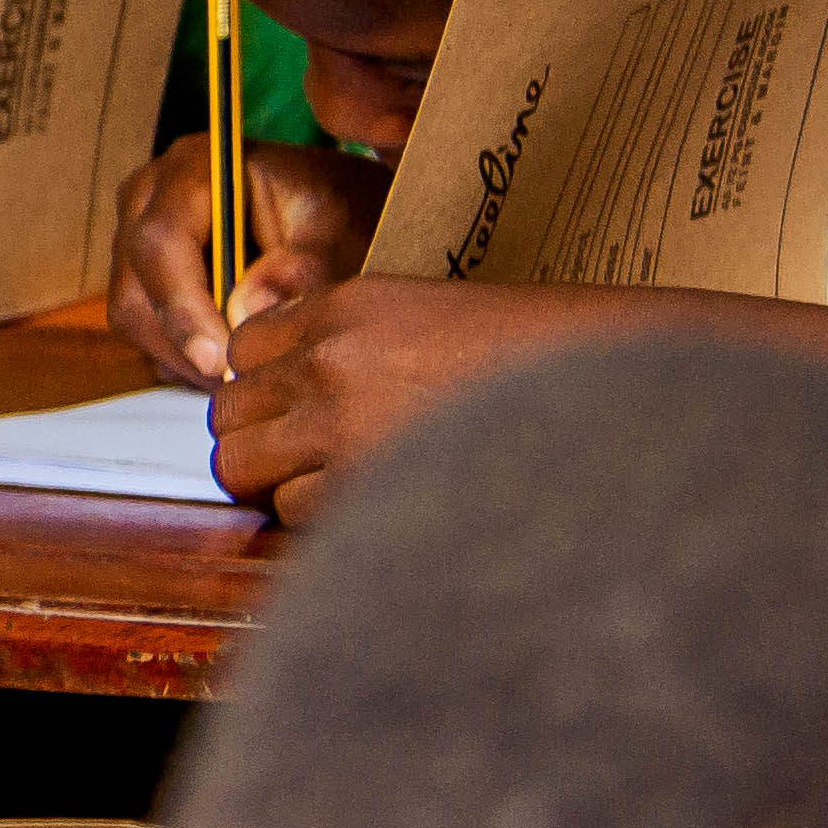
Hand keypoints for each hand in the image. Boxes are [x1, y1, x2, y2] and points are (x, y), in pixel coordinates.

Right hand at [107, 131, 388, 383]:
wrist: (340, 216)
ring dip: (185, 357)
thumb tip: (248, 310)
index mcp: (194, 168)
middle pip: (135, 289)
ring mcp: (139, 240)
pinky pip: (146, 333)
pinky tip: (234, 359)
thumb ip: (303, 267)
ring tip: (245, 373)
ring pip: (135, 318)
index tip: (221, 359)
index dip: (183, 307)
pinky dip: (185, 359)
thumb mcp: (340, 230)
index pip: (161, 242)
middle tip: (240, 382)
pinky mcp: (145, 280)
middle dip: (184, 345)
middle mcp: (151, 199)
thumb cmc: (340, 211)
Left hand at [202, 275, 610, 521]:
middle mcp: (331, 359)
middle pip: (227, 416)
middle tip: (297, 463)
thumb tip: (283, 396)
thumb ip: (347, 346)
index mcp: (345, 307)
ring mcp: (343, 423)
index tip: (287, 411)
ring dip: (279, 488)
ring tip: (336, 489)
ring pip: (245, 471)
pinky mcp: (367, 483)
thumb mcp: (424, 318)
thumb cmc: (527, 363)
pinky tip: (372, 507)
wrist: (601, 395)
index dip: (260, 389)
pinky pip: (295, 513)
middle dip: (254, 444)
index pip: (240, 351)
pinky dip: (320, 520)